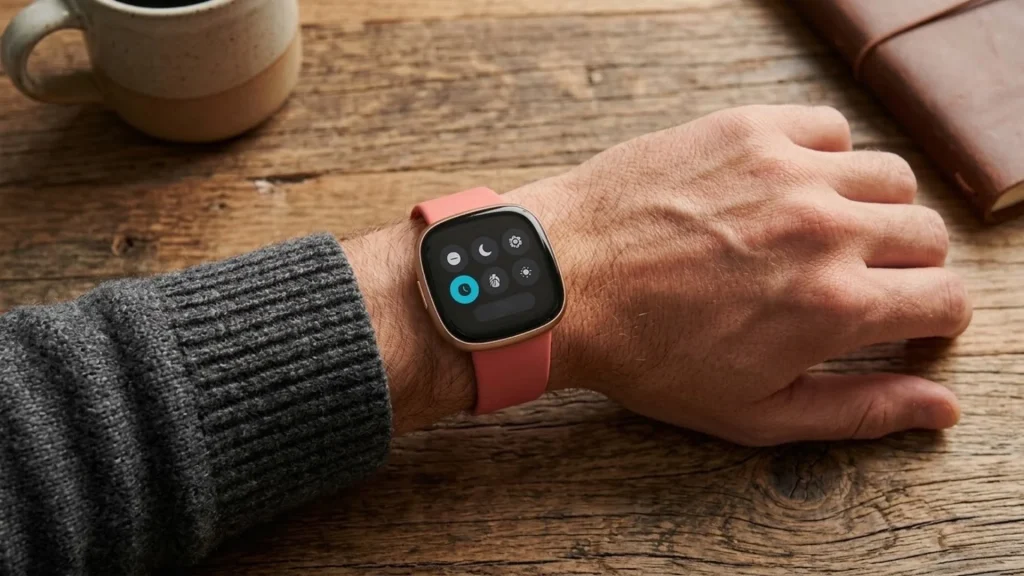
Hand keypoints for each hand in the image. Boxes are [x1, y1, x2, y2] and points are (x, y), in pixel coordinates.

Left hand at [507, 104, 971, 444]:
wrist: (563, 284)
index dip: (934, 321)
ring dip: (877, 210)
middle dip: (910, 269)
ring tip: (830, 235)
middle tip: (863, 283)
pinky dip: (828, 156)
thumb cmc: (646, 357)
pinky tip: (792, 187)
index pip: (947, 300)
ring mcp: (785, 171)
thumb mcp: (753, 411)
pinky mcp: (746, 130)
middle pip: (928, 235)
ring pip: (891, 176)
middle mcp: (823, 229)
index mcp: (833, 306)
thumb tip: (942, 406)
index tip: (907, 323)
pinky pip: (829, 127)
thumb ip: (858, 409)